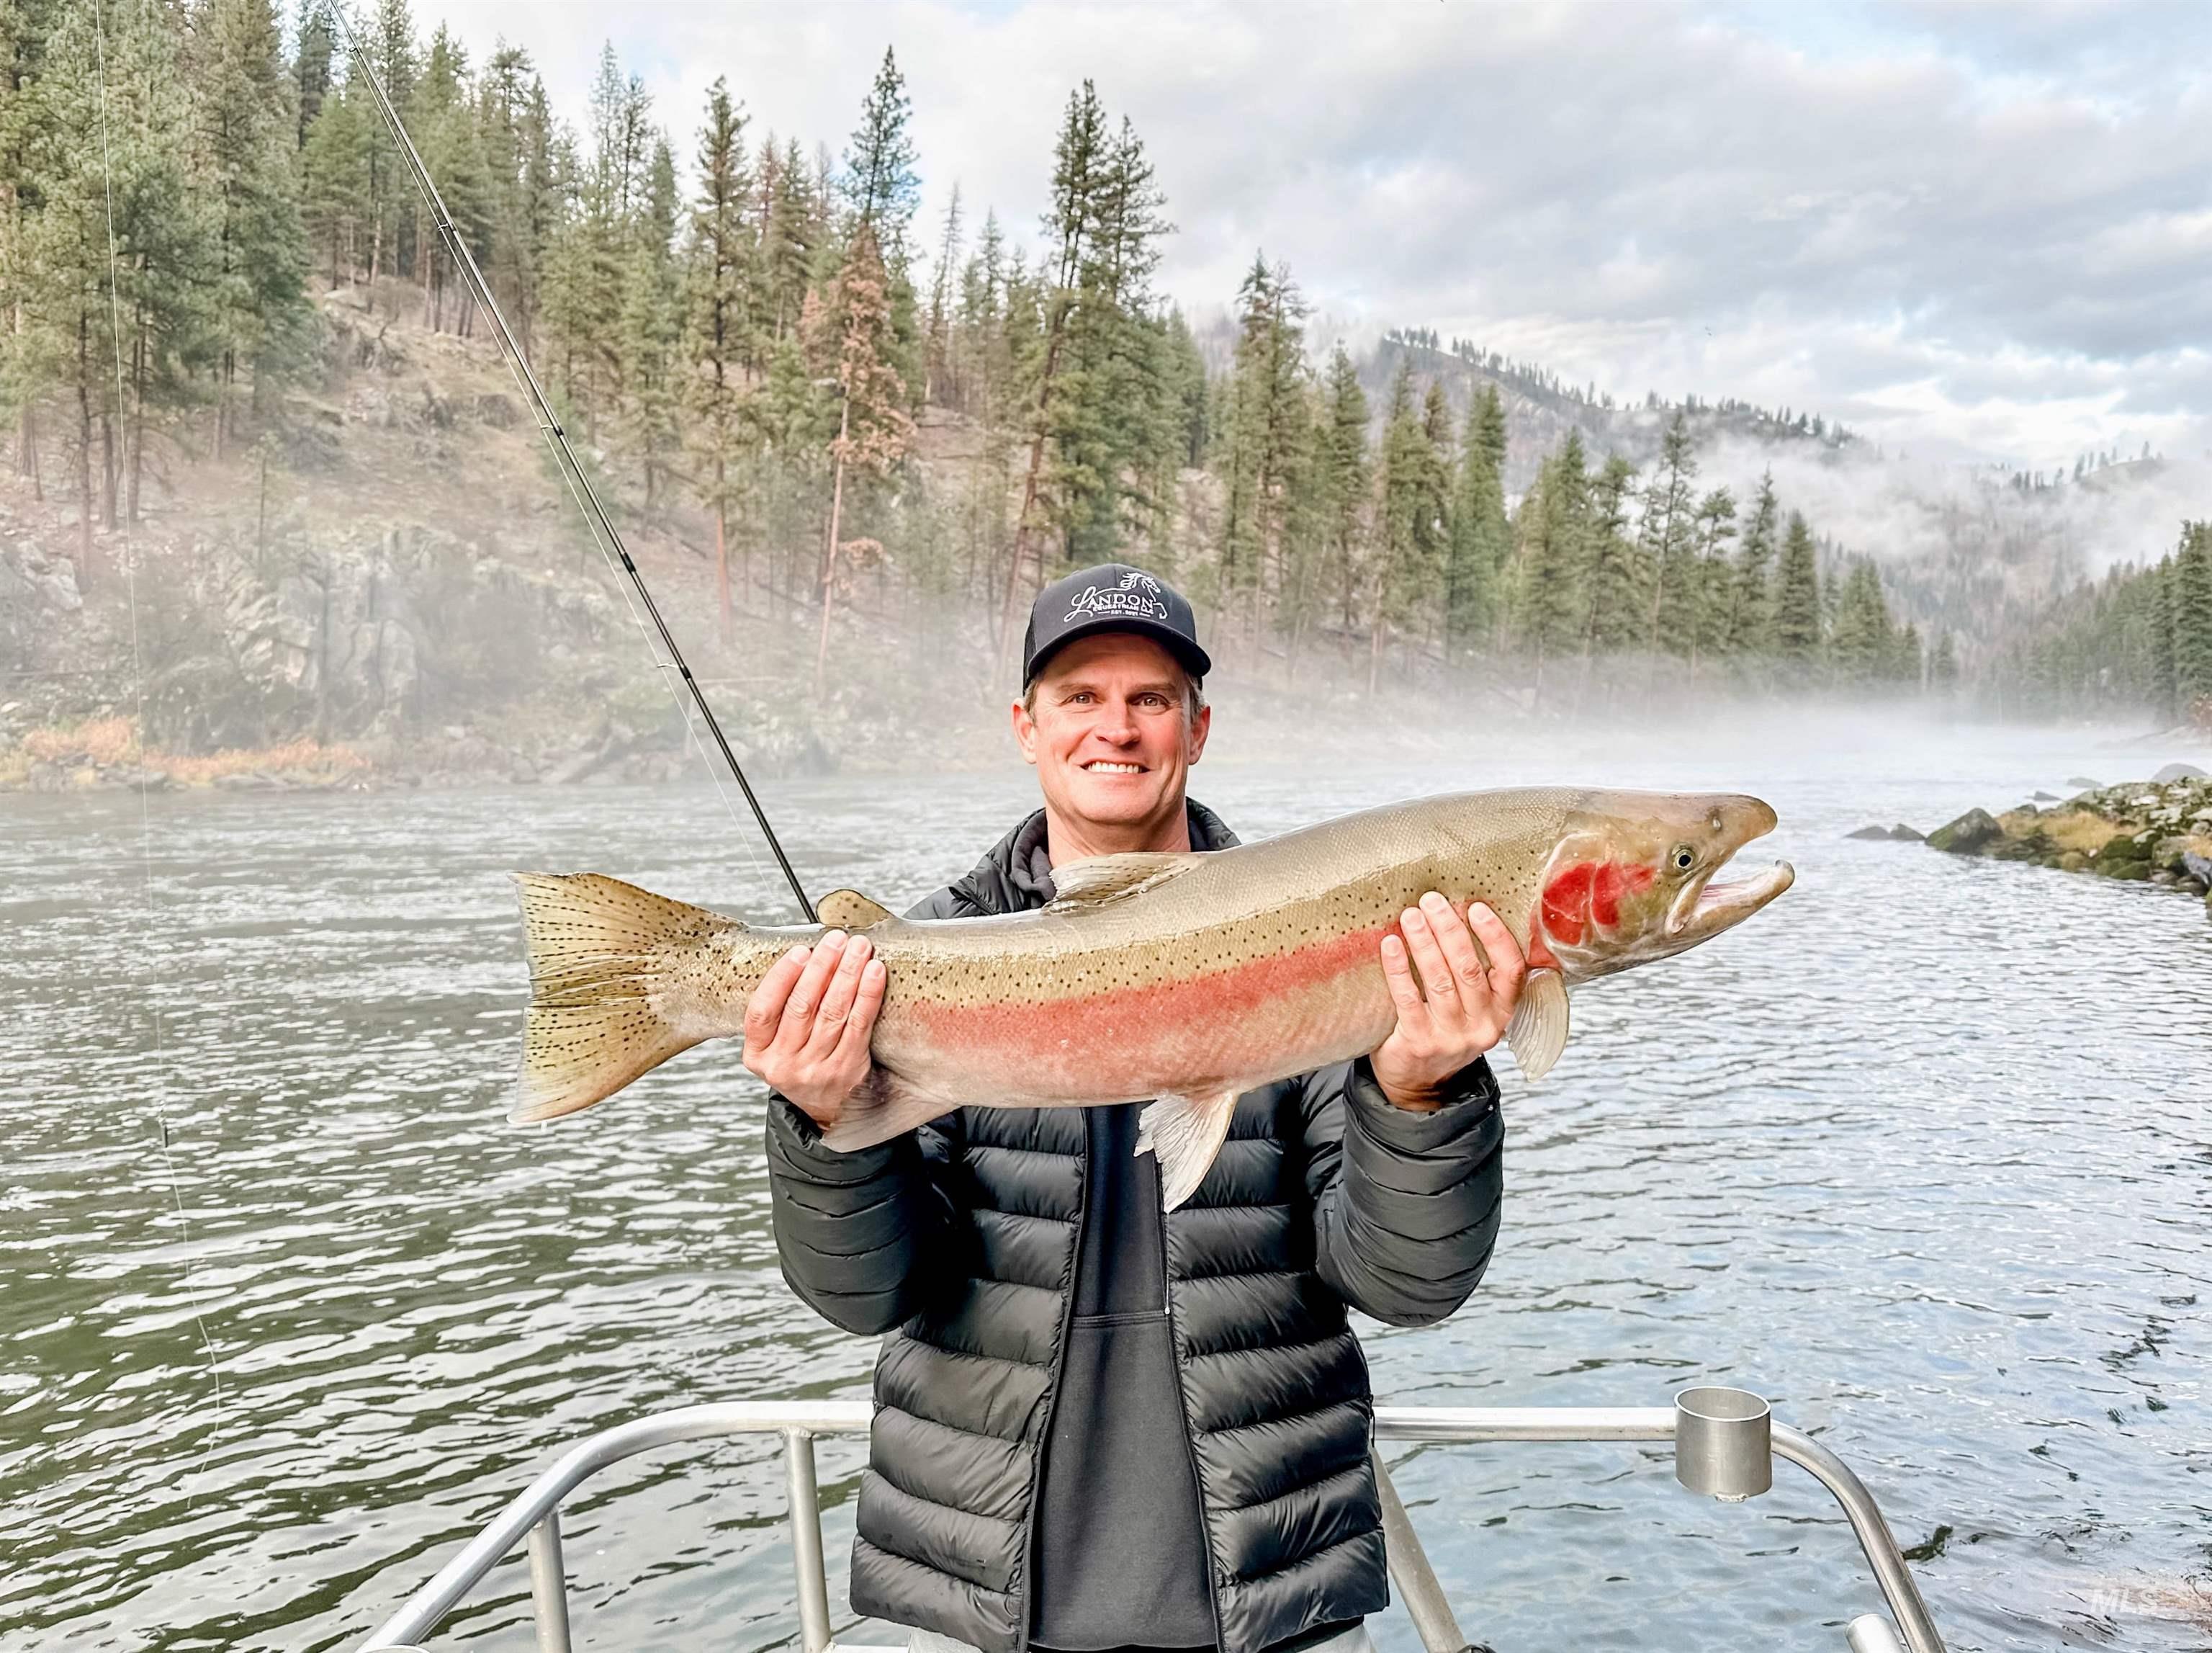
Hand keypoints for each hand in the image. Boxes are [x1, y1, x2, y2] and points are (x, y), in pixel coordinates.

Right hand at [742, 930, 886, 1127]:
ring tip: (858, 947)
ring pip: (833, 1012)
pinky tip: (874, 972)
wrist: (827, 1107)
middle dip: (822, 966)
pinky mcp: (847, 1069)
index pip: (762, 1011)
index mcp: (758, 1054)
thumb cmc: (801, 1060)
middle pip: (802, 1006)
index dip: (781, 977)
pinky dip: (868, 994)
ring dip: (848, 973)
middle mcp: (784, 1064)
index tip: (801, 951)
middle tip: (836, 939)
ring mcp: (816, 1069)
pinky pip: (859, 1024)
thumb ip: (780, 1010)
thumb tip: (807, 953)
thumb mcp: (775, 1045)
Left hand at [1370, 892, 1526, 1110]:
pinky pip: (1408, 998)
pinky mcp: (1419, 1043)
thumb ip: (1474, 973)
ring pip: (1440, 981)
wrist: (1418, 1083)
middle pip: (1470, 970)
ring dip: (1424, 943)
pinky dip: (1399, 968)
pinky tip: (1391, 945)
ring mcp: (1450, 1037)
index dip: (1496, 937)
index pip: (1511, 971)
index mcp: (1502, 1012)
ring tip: (1411, 916)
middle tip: (1432, 901)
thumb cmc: (1445, 1030)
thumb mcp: (1473, 1009)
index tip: (1476, 908)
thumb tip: (1455, 913)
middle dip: (1450, 930)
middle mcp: (1482, 1026)